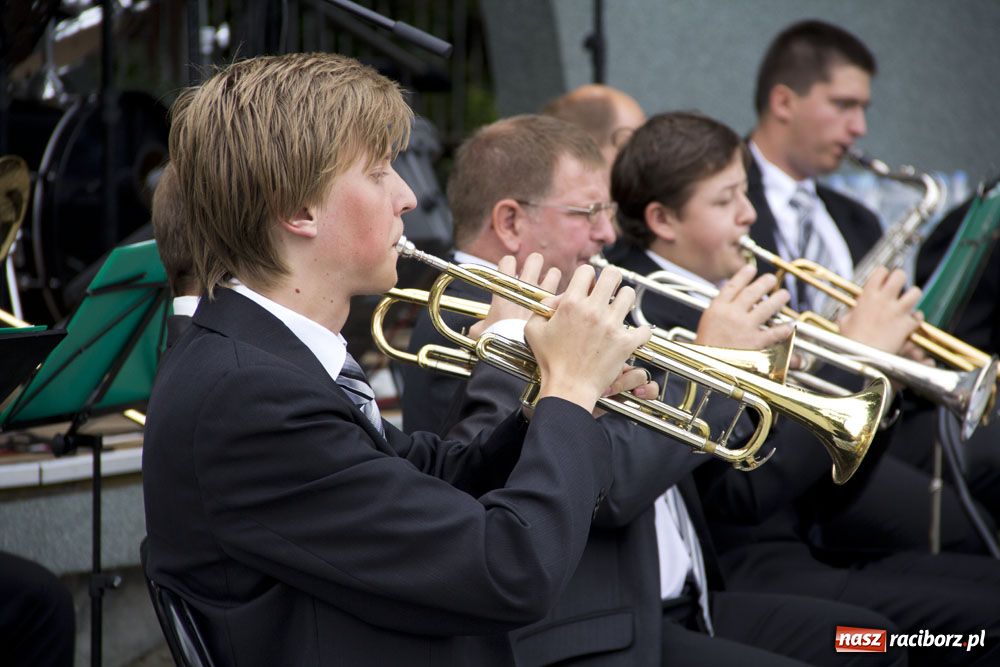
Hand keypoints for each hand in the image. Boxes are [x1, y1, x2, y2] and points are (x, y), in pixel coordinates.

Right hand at [468, 253, 560, 339]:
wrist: (518, 354)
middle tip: (532, 277)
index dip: (508, 265)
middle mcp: (526, 288)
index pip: (507, 261)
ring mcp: (544, 296)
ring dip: (552, 279)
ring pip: (555, 272)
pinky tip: (558, 309)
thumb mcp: (480, 332)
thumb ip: (479, 325)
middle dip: (535, 265)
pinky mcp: (557, 308)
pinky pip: (564, 295)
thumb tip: (476, 329)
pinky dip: (563, 299)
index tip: (509, 274)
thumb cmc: (498, 342)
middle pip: (535, 259)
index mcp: (506, 289)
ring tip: (548, 291)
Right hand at [526, 265, 651, 412]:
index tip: (588, 288)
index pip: (586, 271)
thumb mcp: (534, 330)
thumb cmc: (550, 361)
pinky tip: (631, 335)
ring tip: (618, 311)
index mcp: (571, 304)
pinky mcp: (625, 343)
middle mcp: (593, 311)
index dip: (587, 277)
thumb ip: (543, 307)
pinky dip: (639, 332)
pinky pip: (643, 328)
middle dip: (611, 279)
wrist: (568, 388)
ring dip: (624, 301)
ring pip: (629, 295)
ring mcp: (612, 326)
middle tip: (609, 290)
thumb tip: (558, 299)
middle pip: (612, 275)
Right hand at [694, 264, 792, 348]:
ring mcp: (744, 327)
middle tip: (771, 279)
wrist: (704, 368)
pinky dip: (784, 328)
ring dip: (779, 299)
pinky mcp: (755, 343)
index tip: (751, 268)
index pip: (732, 286)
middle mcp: (731, 314)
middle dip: (764, 282)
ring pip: (767, 307)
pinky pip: (774, 332)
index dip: (743, 275)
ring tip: (784, 294)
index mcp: (717, 308)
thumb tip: (730, 297)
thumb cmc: (704, 348)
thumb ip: (719, 310)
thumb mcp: (707, 323)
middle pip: (752, 292)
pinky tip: (790, 325)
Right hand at [837, 266, 921, 353]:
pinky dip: (916, 319)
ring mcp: (898, 311)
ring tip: (906, 303)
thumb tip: (851, 311)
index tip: (882, 281)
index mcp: (868, 296)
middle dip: (900, 279)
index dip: (883, 274)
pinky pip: (919, 316)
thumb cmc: (851, 341)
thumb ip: (850, 312)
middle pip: (900, 275)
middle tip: (897, 287)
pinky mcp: (907, 325)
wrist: (863, 356)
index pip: (881, 271)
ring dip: (912, 297)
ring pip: (915, 292)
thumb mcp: (844, 322)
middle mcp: (884, 299)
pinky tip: (909, 323)